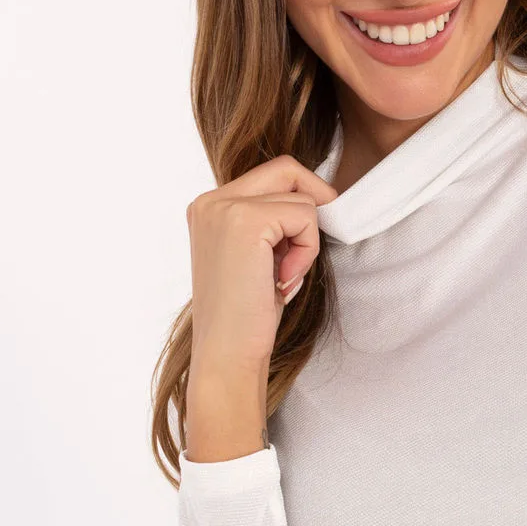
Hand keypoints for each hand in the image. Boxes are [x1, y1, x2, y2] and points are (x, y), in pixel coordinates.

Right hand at [185, 154, 338, 373]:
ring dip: (306, 241)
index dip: (300, 203)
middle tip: (304, 253)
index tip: (300, 245)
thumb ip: (271, 223)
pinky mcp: (245, 220)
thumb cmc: (246, 316)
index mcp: (209, 207)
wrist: (226, 355)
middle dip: (312, 208)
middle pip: (287, 169)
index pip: (272, 175)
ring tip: (284, 278)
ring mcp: (224, 207)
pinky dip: (307, 251)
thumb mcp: (256, 257)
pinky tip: (283, 281)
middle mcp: (210, 200)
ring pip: (301, 197)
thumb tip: (317, 197)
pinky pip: (305, 215)